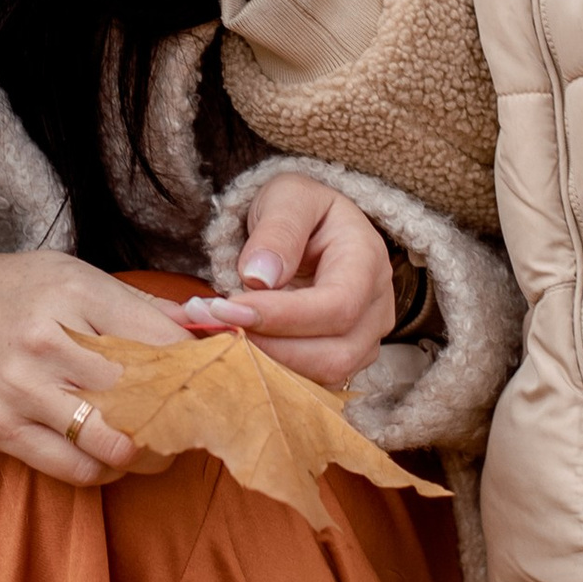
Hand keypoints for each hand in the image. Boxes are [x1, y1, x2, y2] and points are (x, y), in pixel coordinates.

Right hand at [0, 252, 191, 487]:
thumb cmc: (9, 296)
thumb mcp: (69, 277)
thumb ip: (140, 305)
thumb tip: (211, 322)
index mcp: (75, 292)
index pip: (164, 342)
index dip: (199, 370)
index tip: (211, 382)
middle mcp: (50, 339)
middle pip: (147, 394)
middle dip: (181, 416)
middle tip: (194, 421)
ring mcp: (23, 388)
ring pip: (116, 442)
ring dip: (149, 453)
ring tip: (159, 446)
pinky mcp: (2, 428)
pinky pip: (76, 469)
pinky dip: (107, 471)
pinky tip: (114, 458)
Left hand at [178, 174, 396, 390]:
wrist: (308, 227)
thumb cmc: (298, 208)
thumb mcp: (287, 197)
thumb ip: (278, 229)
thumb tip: (259, 278)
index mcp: (368, 261)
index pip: (337, 306)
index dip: (283, 317)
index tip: (227, 308)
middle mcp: (376, 307)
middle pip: (334, 354)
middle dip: (267, 347)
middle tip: (207, 321)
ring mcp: (364, 340)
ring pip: (321, 377)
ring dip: (263, 363)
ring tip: (211, 331)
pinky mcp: (342, 361)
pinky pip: (308, 384)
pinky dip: (266, 372)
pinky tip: (230, 346)